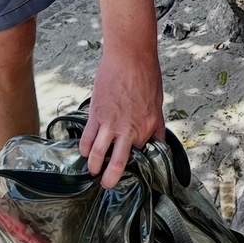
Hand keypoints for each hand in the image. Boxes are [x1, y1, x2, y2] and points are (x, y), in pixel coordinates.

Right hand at [79, 50, 165, 189]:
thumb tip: (157, 141)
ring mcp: (111, 124)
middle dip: (111, 179)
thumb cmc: (146, 76)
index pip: (143, 158)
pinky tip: (85, 152)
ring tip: (94, 171)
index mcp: (148, 129)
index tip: (130, 174)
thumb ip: (156, 126)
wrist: (130, 58)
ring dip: (94, 167)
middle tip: (108, 185)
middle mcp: (130, 131)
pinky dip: (84, 149)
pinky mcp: (96, 115)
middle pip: (118, 165)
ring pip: (98, 156)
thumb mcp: (158, 105)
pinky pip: (87, 139)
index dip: (136, 168)